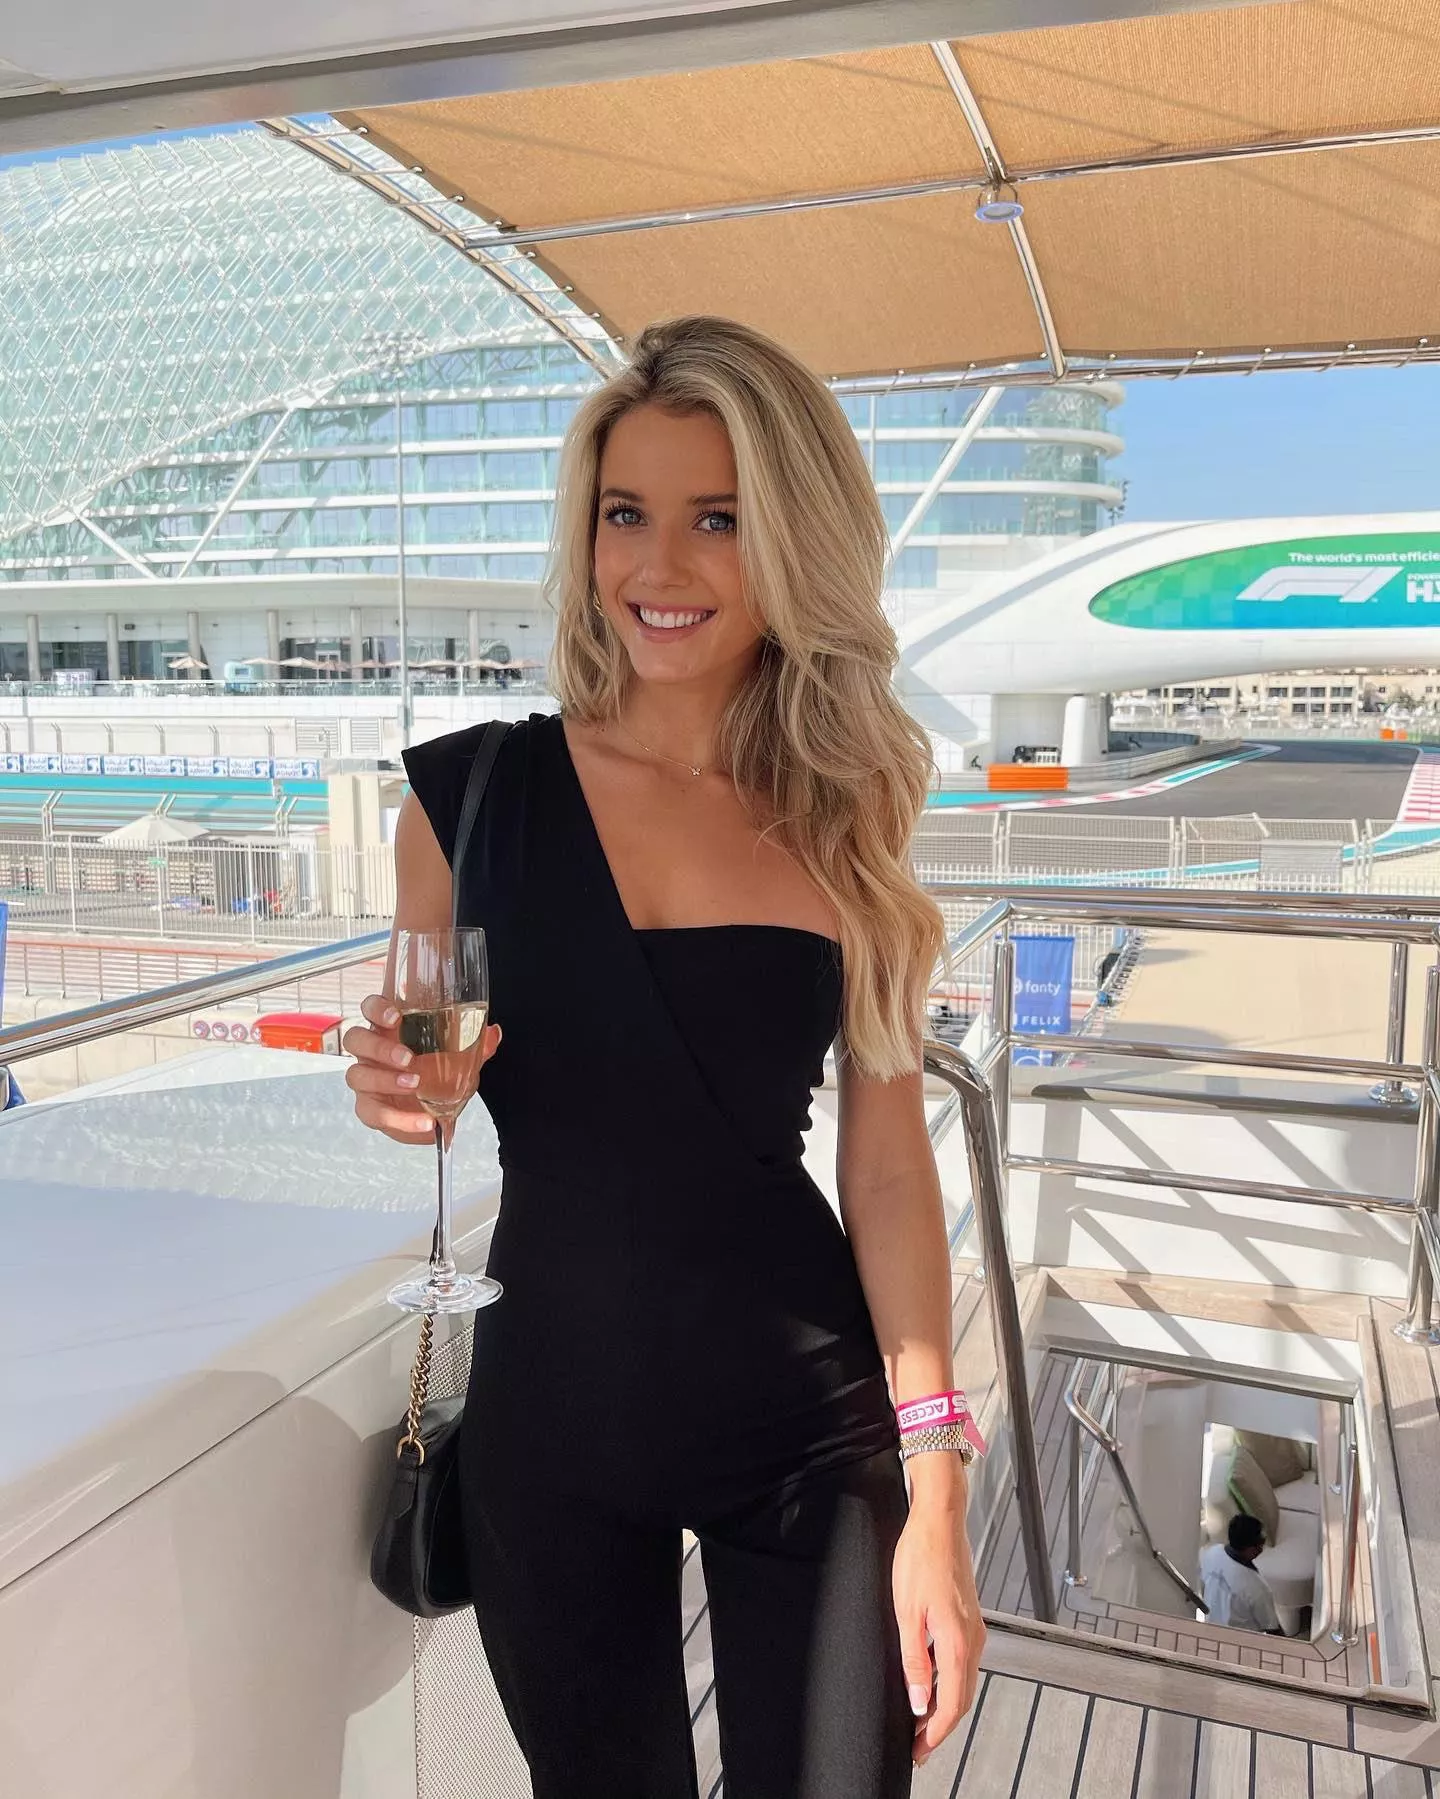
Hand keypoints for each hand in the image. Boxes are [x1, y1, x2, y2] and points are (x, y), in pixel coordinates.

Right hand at [342, 992, 501, 1143]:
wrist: (430, 1106)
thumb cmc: (436, 1071)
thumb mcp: (457, 1056)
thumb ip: (473, 1044)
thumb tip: (493, 1032)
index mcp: (387, 1029)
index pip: (370, 1008)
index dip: (377, 1009)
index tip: (396, 1016)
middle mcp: (370, 1051)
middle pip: (356, 1040)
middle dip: (380, 1048)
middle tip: (408, 1058)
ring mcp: (365, 1079)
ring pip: (357, 1076)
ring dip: (386, 1081)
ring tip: (416, 1086)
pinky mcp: (369, 1107)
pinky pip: (373, 1113)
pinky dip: (399, 1120)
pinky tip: (423, 1122)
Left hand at [892, 1470, 985, 1768]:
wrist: (940, 1521)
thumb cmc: (919, 1558)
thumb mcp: (906, 1611)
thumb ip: (914, 1659)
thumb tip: (917, 1701)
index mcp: (957, 1642)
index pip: (951, 1704)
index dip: (935, 1734)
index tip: (918, 1751)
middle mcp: (973, 1640)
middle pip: (962, 1698)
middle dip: (940, 1726)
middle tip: (917, 1744)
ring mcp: (975, 1629)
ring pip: (964, 1681)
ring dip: (945, 1705)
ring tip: (920, 1720)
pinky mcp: (970, 1619)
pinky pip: (963, 1663)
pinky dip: (950, 1682)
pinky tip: (931, 1683)